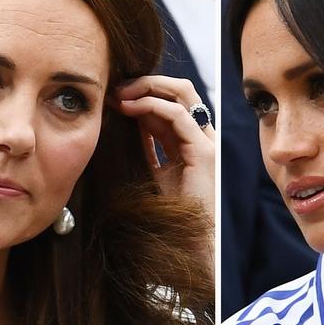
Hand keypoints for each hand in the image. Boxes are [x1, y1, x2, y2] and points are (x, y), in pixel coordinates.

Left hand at [114, 76, 214, 218]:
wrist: (193, 241)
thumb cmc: (176, 211)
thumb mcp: (159, 170)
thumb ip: (152, 144)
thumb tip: (134, 118)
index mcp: (194, 139)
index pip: (174, 100)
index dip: (146, 92)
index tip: (117, 96)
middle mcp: (203, 136)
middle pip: (181, 90)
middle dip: (147, 83)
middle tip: (118, 89)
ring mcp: (207, 141)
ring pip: (181, 94)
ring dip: (146, 88)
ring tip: (120, 95)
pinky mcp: (204, 152)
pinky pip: (178, 116)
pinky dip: (152, 106)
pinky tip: (130, 109)